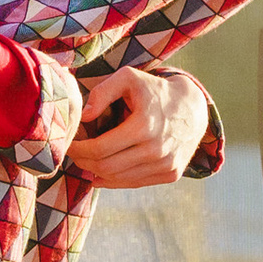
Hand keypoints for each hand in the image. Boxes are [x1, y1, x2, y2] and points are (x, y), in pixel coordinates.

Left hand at [68, 63, 208, 188]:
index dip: (78, 149)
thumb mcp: (129, 77)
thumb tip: (84, 117)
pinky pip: (134, 183)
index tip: (69, 144)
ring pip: (118, 179)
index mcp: (144, 126)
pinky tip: (102, 172)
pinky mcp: (171, 174)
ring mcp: (166, 165)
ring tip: (87, 160)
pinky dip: (114, 180)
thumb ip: (103, 92)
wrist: (194, 107)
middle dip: (83, 162)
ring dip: (96, 172)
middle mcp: (157, 150)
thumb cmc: (154, 90)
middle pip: (106, 167)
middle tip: (74, 153)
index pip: (100, 149)